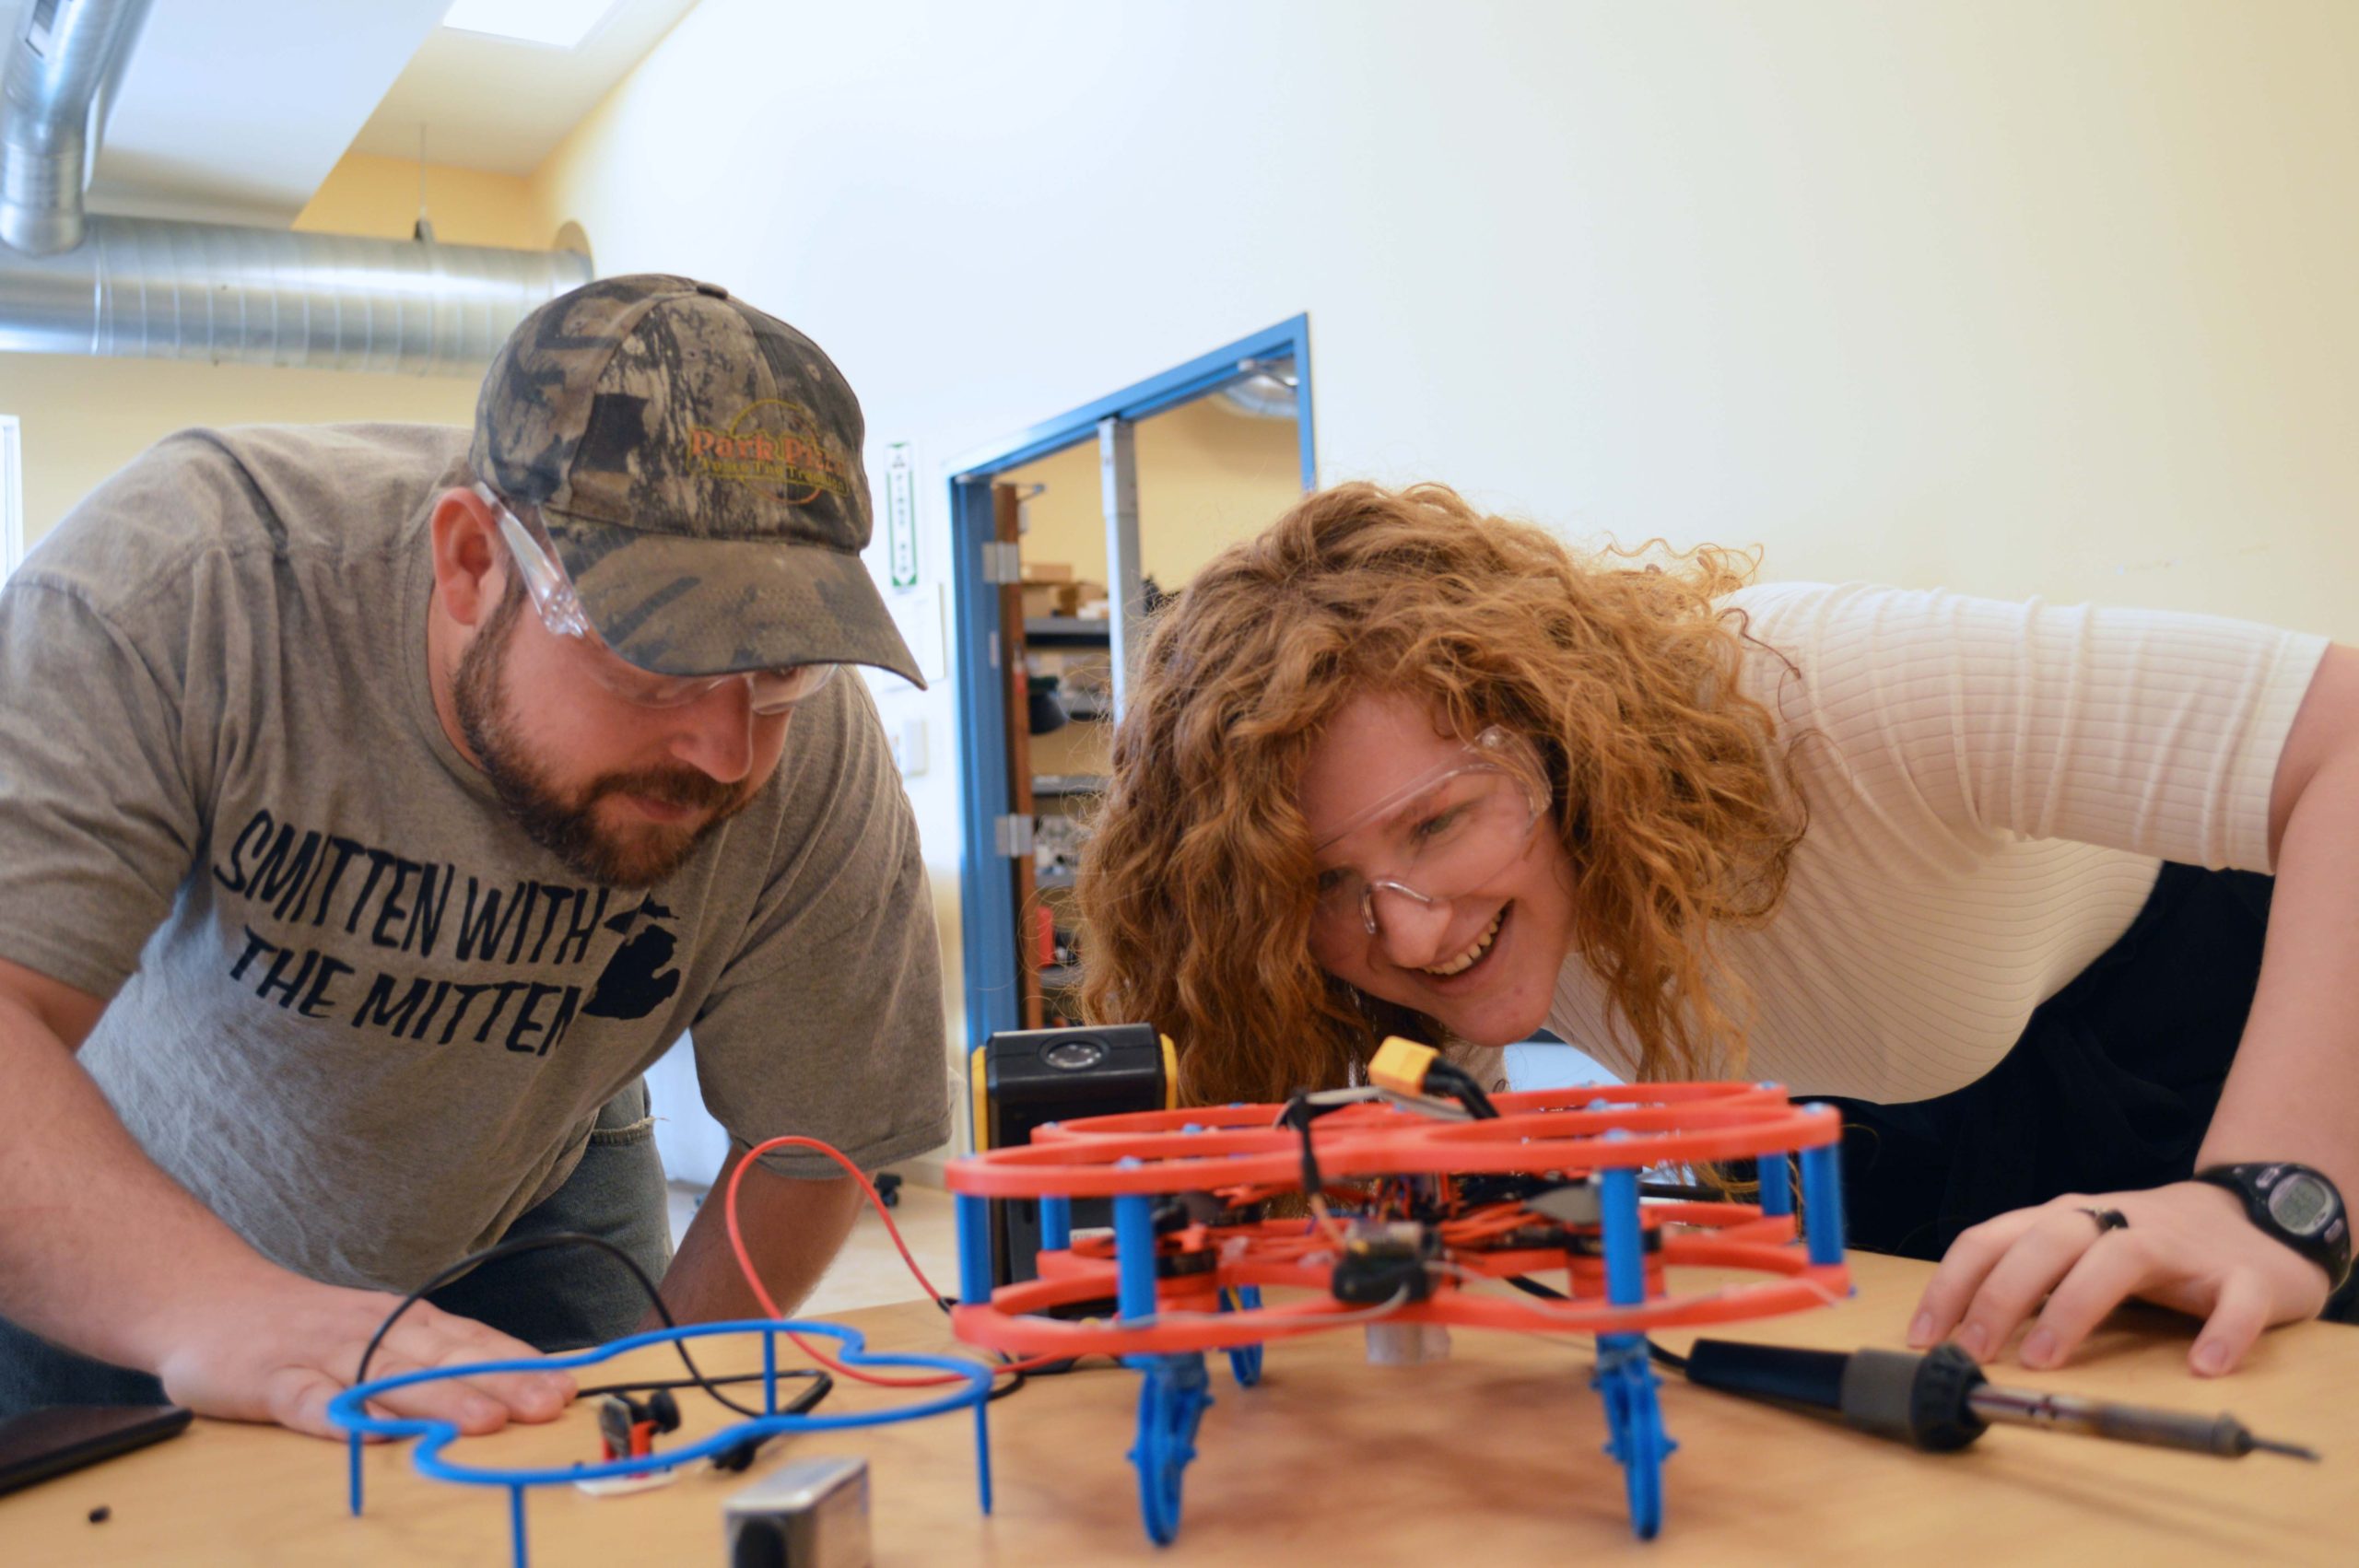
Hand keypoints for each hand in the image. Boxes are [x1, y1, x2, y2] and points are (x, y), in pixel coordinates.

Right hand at [150, 1271, 576, 1439]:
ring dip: (439, 1400)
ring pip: (388, 1376)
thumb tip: (503, 1388)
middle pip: (442, 1359)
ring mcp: (320, 1353)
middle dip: (500, 1383)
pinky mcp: (269, 1379)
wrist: (208, 1298)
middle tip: (547, 1406)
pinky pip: (308, 1400)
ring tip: (485, 1422)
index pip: (471, 1341)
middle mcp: (371, 1331)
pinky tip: (373, 1432)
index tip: (566, 1386)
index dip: (519, 1363)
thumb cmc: (306, 1326)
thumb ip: (428, 1358)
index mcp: (402, 1322)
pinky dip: (341, 1416)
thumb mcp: (375, 1332)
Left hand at [1907, 1181, 2331, 1376]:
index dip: (1952, 1284)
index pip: (1992, 1238)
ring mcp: (2182, 1244)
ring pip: (2124, 1257)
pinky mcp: (2245, 1275)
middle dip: (2002, 1293)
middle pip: (2049, 1240)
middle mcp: (2117, 1220)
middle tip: (1974, 1351)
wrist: (2256, 1217)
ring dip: (2077, 1306)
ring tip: (2044, 1360)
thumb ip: (2027, 1281)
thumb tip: (1956, 1335)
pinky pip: (2235, 1300)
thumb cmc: (2147, 1244)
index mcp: (2065, 1219)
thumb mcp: (2076, 1252)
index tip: (1923, 1336)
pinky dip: (2221, 1332)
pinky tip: (2203, 1368)